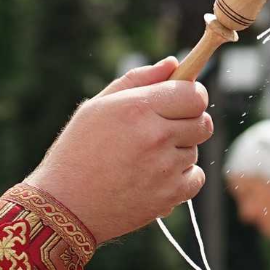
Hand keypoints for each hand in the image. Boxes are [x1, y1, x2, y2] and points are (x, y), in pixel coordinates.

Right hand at [27, 57, 212, 240]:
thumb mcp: (97, 107)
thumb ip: (138, 80)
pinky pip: (196, 178)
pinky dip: (181, 179)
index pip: (195, 95)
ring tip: (144, 159)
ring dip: (179, 152)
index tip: (183, 101)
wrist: (65, 206)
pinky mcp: (170, 195)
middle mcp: (156, 136)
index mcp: (138, 108)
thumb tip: (173, 63)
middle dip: (189, 123)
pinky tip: (154, 178)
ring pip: (195, 151)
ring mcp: (165, 168)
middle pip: (203, 122)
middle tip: (164, 130)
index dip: (192, 96)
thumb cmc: (77, 151)